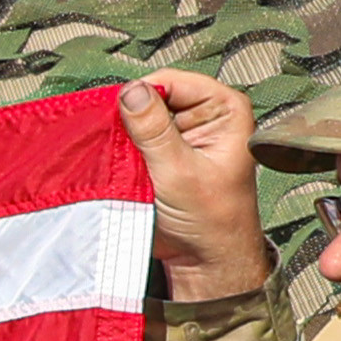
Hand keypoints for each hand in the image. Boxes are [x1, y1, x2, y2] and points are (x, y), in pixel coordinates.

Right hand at [117, 71, 271, 302]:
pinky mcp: (159, 152)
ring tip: (120, 157)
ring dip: (122, 135)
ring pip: (137, 118)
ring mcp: (179, 133)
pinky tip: (116, 163)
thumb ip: (154, 130)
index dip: (143, 95)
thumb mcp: (180, 171)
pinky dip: (118, 149)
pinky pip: (129, 139)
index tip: (120, 114)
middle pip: (152, 96)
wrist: (203, 259)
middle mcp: (203, 115)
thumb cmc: (211, 220)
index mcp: (224, 109)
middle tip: (119, 142)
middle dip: (130, 117)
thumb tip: (131, 91)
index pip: (173, 82)